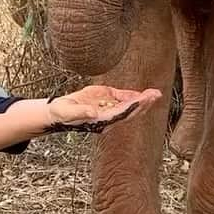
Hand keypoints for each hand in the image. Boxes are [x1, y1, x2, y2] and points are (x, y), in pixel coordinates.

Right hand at [46, 85, 161, 132]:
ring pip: (129, 106)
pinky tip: (141, 93)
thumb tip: (93, 112)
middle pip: (130, 111)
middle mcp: (108, 117)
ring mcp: (108, 109)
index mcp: (100, 120)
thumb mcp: (67, 112)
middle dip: (143, 104)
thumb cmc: (61, 114)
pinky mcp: (105, 100)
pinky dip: (132, 96)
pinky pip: (122, 99)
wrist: (58, 112)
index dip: (132, 107)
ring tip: (154, 93)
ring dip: (142, 100)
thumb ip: (80, 112)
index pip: (120, 113)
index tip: (142, 100)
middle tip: (155, 95)